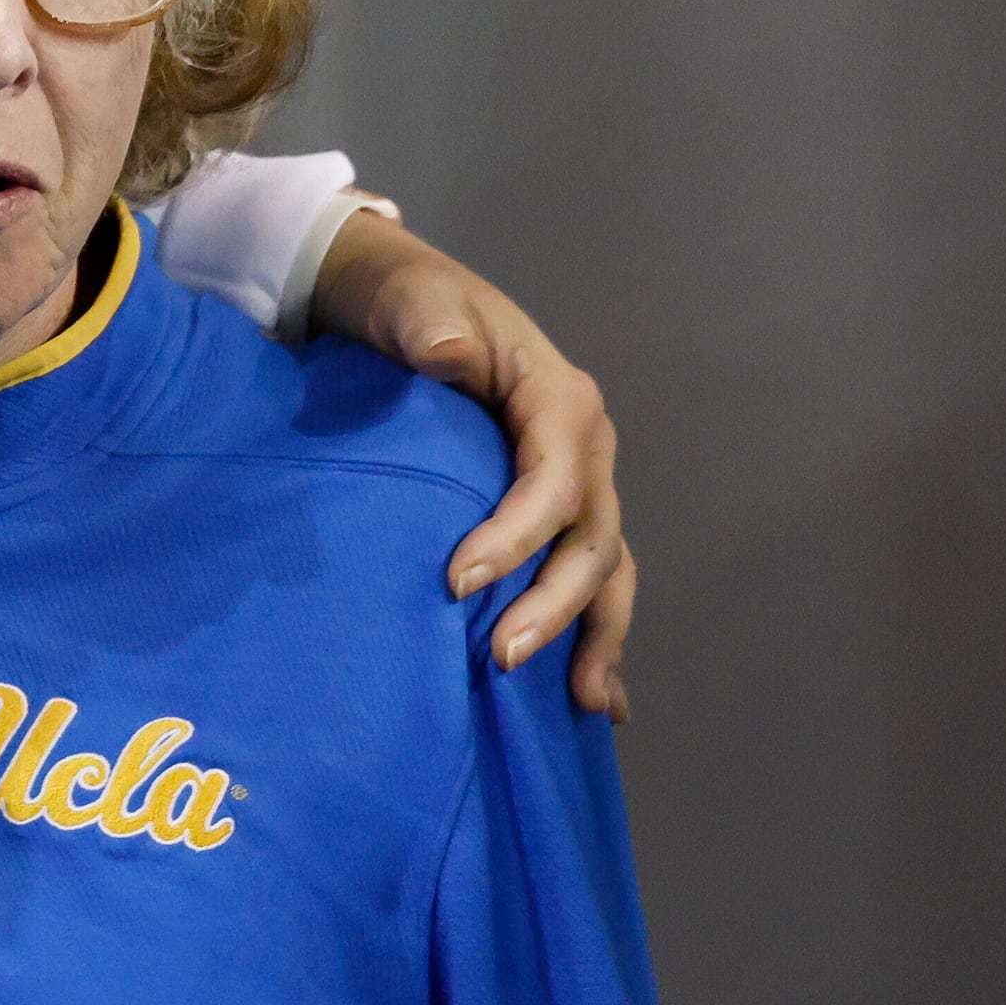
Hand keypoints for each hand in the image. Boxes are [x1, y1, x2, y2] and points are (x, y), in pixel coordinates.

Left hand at [312, 211, 635, 720]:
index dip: (516, 538)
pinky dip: (598, 635)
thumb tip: (450, 353)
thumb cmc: (405, 304)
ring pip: (605, 568)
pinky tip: (603, 700)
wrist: (400, 304)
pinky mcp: (557, 512)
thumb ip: (429, 325)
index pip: (554, 484)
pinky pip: (591, 578)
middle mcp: (584, 448)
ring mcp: (579, 484)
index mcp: (559, 400)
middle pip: (590, 539)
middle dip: (556, 605)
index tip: (457, 583)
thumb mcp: (411, 301)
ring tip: (584, 704)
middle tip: (502, 658)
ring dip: (594, 635)